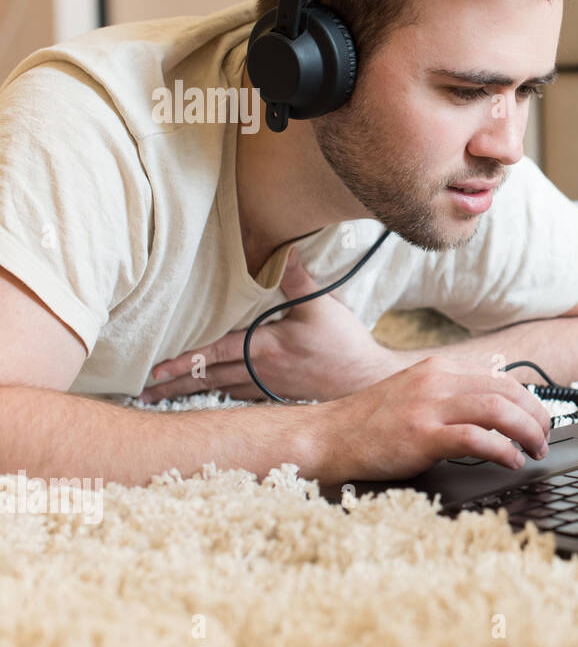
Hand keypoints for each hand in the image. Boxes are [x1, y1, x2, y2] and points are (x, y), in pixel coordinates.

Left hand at [139, 247, 400, 402]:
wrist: (367, 380)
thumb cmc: (344, 344)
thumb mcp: (321, 305)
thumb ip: (295, 277)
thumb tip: (281, 247)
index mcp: (264, 349)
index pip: (214, 355)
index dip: (183, 362)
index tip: (153, 370)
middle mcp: (260, 374)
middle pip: (208, 378)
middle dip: (173, 385)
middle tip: (141, 393)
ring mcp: (268, 390)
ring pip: (220, 391)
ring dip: (190, 394)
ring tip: (162, 398)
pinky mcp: (279, 398)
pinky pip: (239, 399)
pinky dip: (217, 398)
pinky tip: (207, 398)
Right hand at [307, 354, 553, 482]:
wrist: (327, 436)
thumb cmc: (371, 424)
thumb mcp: (415, 395)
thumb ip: (451, 397)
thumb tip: (496, 413)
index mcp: (439, 369)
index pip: (501, 378)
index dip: (529, 401)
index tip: (540, 421)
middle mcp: (437, 381)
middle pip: (507, 390)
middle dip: (536, 416)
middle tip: (544, 439)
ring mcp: (428, 407)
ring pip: (497, 410)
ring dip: (526, 432)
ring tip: (535, 450)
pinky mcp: (420, 435)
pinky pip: (474, 438)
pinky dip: (501, 449)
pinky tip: (510, 460)